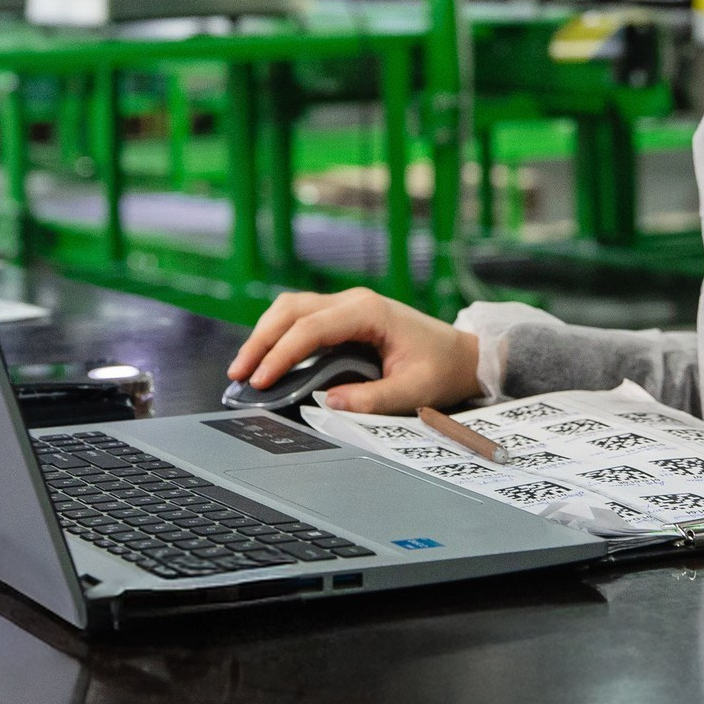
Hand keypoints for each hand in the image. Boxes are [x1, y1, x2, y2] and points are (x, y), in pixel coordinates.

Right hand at [226, 287, 481, 413]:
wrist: (464, 355)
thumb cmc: (442, 369)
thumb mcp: (412, 391)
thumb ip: (371, 399)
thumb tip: (328, 402)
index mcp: (369, 312)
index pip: (310, 328)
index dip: (280, 354)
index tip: (260, 380)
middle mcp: (354, 301)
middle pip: (291, 309)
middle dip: (261, 340)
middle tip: (239, 374)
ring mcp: (349, 305)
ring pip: (292, 308)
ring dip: (266, 334)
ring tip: (246, 368)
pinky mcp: (346, 316)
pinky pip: (303, 317)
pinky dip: (280, 334)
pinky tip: (269, 358)